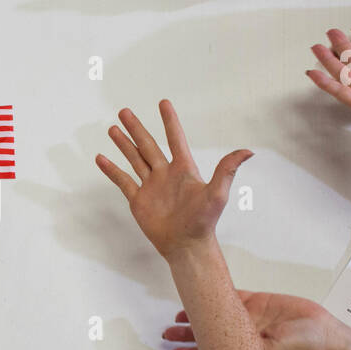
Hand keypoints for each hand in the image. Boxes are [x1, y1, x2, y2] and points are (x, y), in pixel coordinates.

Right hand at [95, 100, 251, 259]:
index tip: (163, 103)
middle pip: (148, 145)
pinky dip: (111, 170)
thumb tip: (248, 151)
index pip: (174, 139)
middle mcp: (165, 174)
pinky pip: (123, 181)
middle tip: (124, 111)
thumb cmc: (204, 221)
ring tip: (113, 129)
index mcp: (183, 169)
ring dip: (123, 144)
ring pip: (134, 160)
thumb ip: (227, 169)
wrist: (186, 246)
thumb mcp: (217, 193)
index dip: (169, 121)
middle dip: (136, 128)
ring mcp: (151, 187)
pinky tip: (101, 158)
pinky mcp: (139, 200)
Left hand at [165, 291, 350, 349]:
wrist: (323, 332)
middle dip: (185, 334)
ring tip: (178, 317)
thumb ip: (249, 349)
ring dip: (196, 315)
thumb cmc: (302, 348)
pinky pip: (231, 296)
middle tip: (167, 333)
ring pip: (214, 314)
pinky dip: (216, 294)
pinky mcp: (257, 303)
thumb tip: (221, 349)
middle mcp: (241, 336)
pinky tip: (201, 295)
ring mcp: (248, 318)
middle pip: (206, 334)